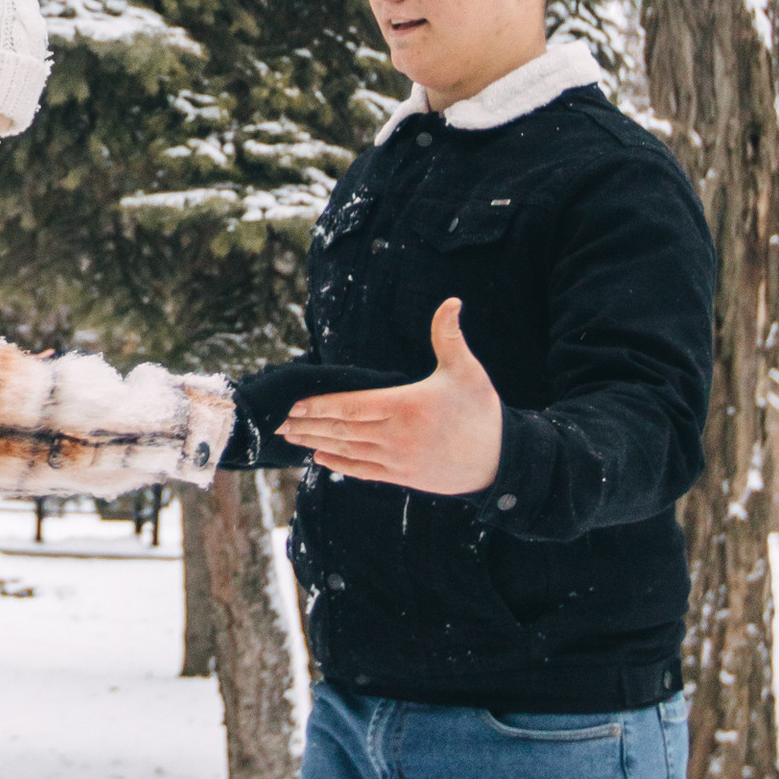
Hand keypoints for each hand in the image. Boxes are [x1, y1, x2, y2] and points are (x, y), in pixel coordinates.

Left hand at [278, 301, 504, 496]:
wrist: (502, 462)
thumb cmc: (482, 412)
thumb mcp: (466, 370)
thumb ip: (449, 336)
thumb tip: (452, 301)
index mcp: (407, 406)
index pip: (352, 407)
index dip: (319, 406)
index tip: (294, 404)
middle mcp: (397, 436)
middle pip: (341, 429)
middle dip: (306, 424)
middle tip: (276, 420)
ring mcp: (398, 460)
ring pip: (347, 450)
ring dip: (315, 443)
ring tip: (289, 436)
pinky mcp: (403, 477)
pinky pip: (362, 471)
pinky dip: (338, 464)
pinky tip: (319, 457)